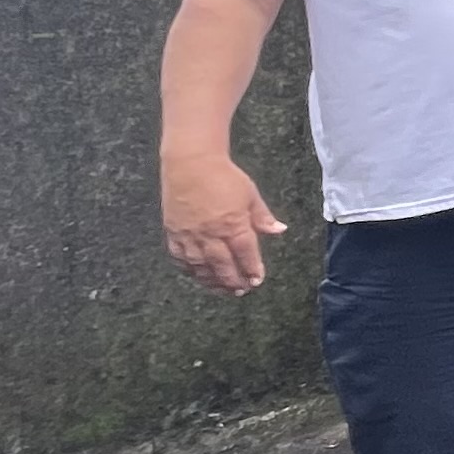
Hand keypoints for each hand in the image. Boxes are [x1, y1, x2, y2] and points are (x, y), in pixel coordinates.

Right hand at [162, 148, 286, 292]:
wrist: (190, 163)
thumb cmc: (224, 176)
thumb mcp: (250, 194)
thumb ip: (262, 216)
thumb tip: (280, 230)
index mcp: (233, 224)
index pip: (245, 254)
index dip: (252, 269)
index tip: (257, 280)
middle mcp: (210, 234)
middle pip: (223, 266)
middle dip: (234, 281)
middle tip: (242, 290)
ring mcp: (189, 236)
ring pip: (201, 268)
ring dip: (213, 281)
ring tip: (224, 289)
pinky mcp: (173, 234)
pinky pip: (180, 259)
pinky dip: (190, 271)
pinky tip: (199, 276)